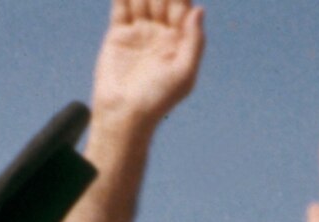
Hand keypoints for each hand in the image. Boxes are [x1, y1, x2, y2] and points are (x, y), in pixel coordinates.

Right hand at [91, 0, 204, 127]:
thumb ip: (194, 41)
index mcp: (180, 42)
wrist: (123, 114)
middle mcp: (161, 34)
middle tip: (157, 0)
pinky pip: (122, 7)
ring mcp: (140, 32)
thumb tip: (199, 9)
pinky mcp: (119, 34)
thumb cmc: (158, 99)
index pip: (181, 7)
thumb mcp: (184, 73)